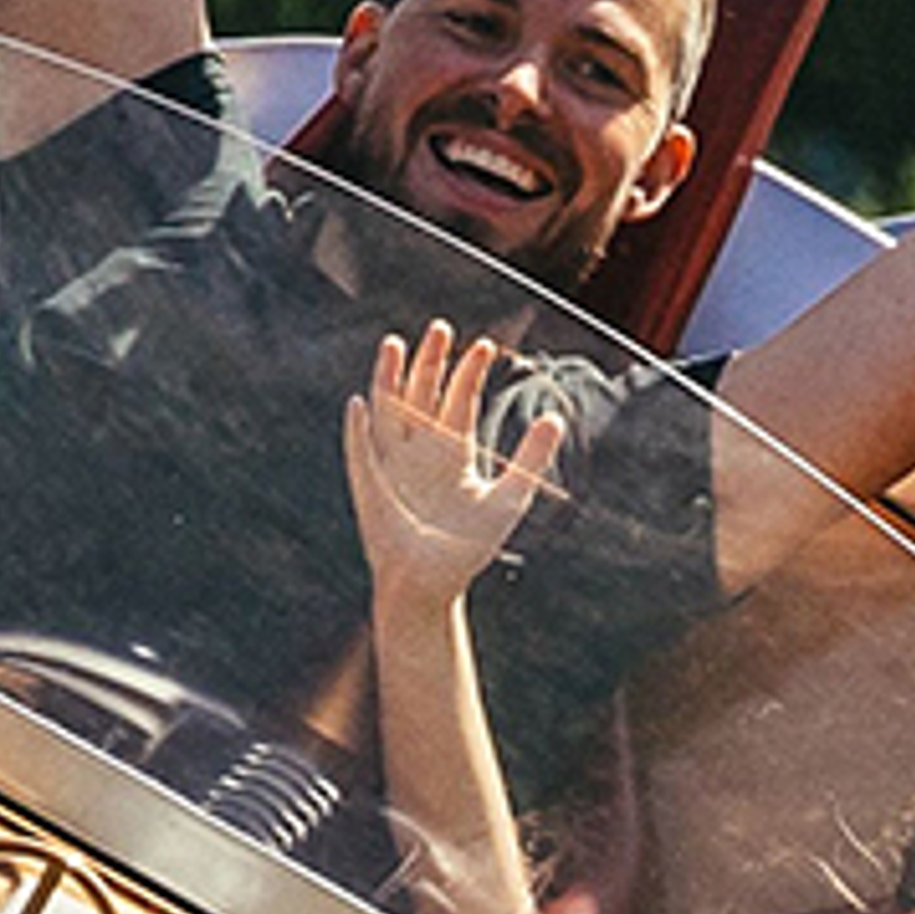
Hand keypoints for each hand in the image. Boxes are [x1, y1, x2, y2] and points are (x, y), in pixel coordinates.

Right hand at [345, 325, 567, 608]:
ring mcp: (393, 464)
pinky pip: (362, 452)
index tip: (486, 346)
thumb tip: (556, 417)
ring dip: (389, 379)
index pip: (460, 399)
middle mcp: (421, 450)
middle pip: (423, 393)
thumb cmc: (467, 548)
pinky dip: (359, 430)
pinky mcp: (371, 485)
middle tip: (441, 328)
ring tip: (395, 344)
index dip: (470, 372)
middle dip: (430, 361)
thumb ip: (530, 458)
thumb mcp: (509, 499)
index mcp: (453, 451)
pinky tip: (360, 404)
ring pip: (389, 410)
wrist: (431, 585)